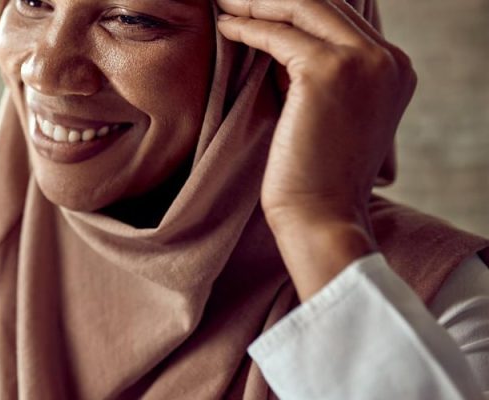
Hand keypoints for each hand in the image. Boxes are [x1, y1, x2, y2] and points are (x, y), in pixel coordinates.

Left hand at [216, 0, 416, 298]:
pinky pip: (277, 33)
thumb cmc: (315, 177)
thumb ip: (316, 73)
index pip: (339, 16)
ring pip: (302, 7)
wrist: (322, 218)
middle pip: (324, 2)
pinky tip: (224, 28)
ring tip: (224, 3)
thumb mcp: (328, 112)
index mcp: (394, 67)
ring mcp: (363, 61)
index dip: (294, 5)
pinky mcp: (328, 71)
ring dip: (256, 3)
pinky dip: (247, 26)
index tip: (256, 5)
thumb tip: (274, 38)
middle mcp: (388, 59)